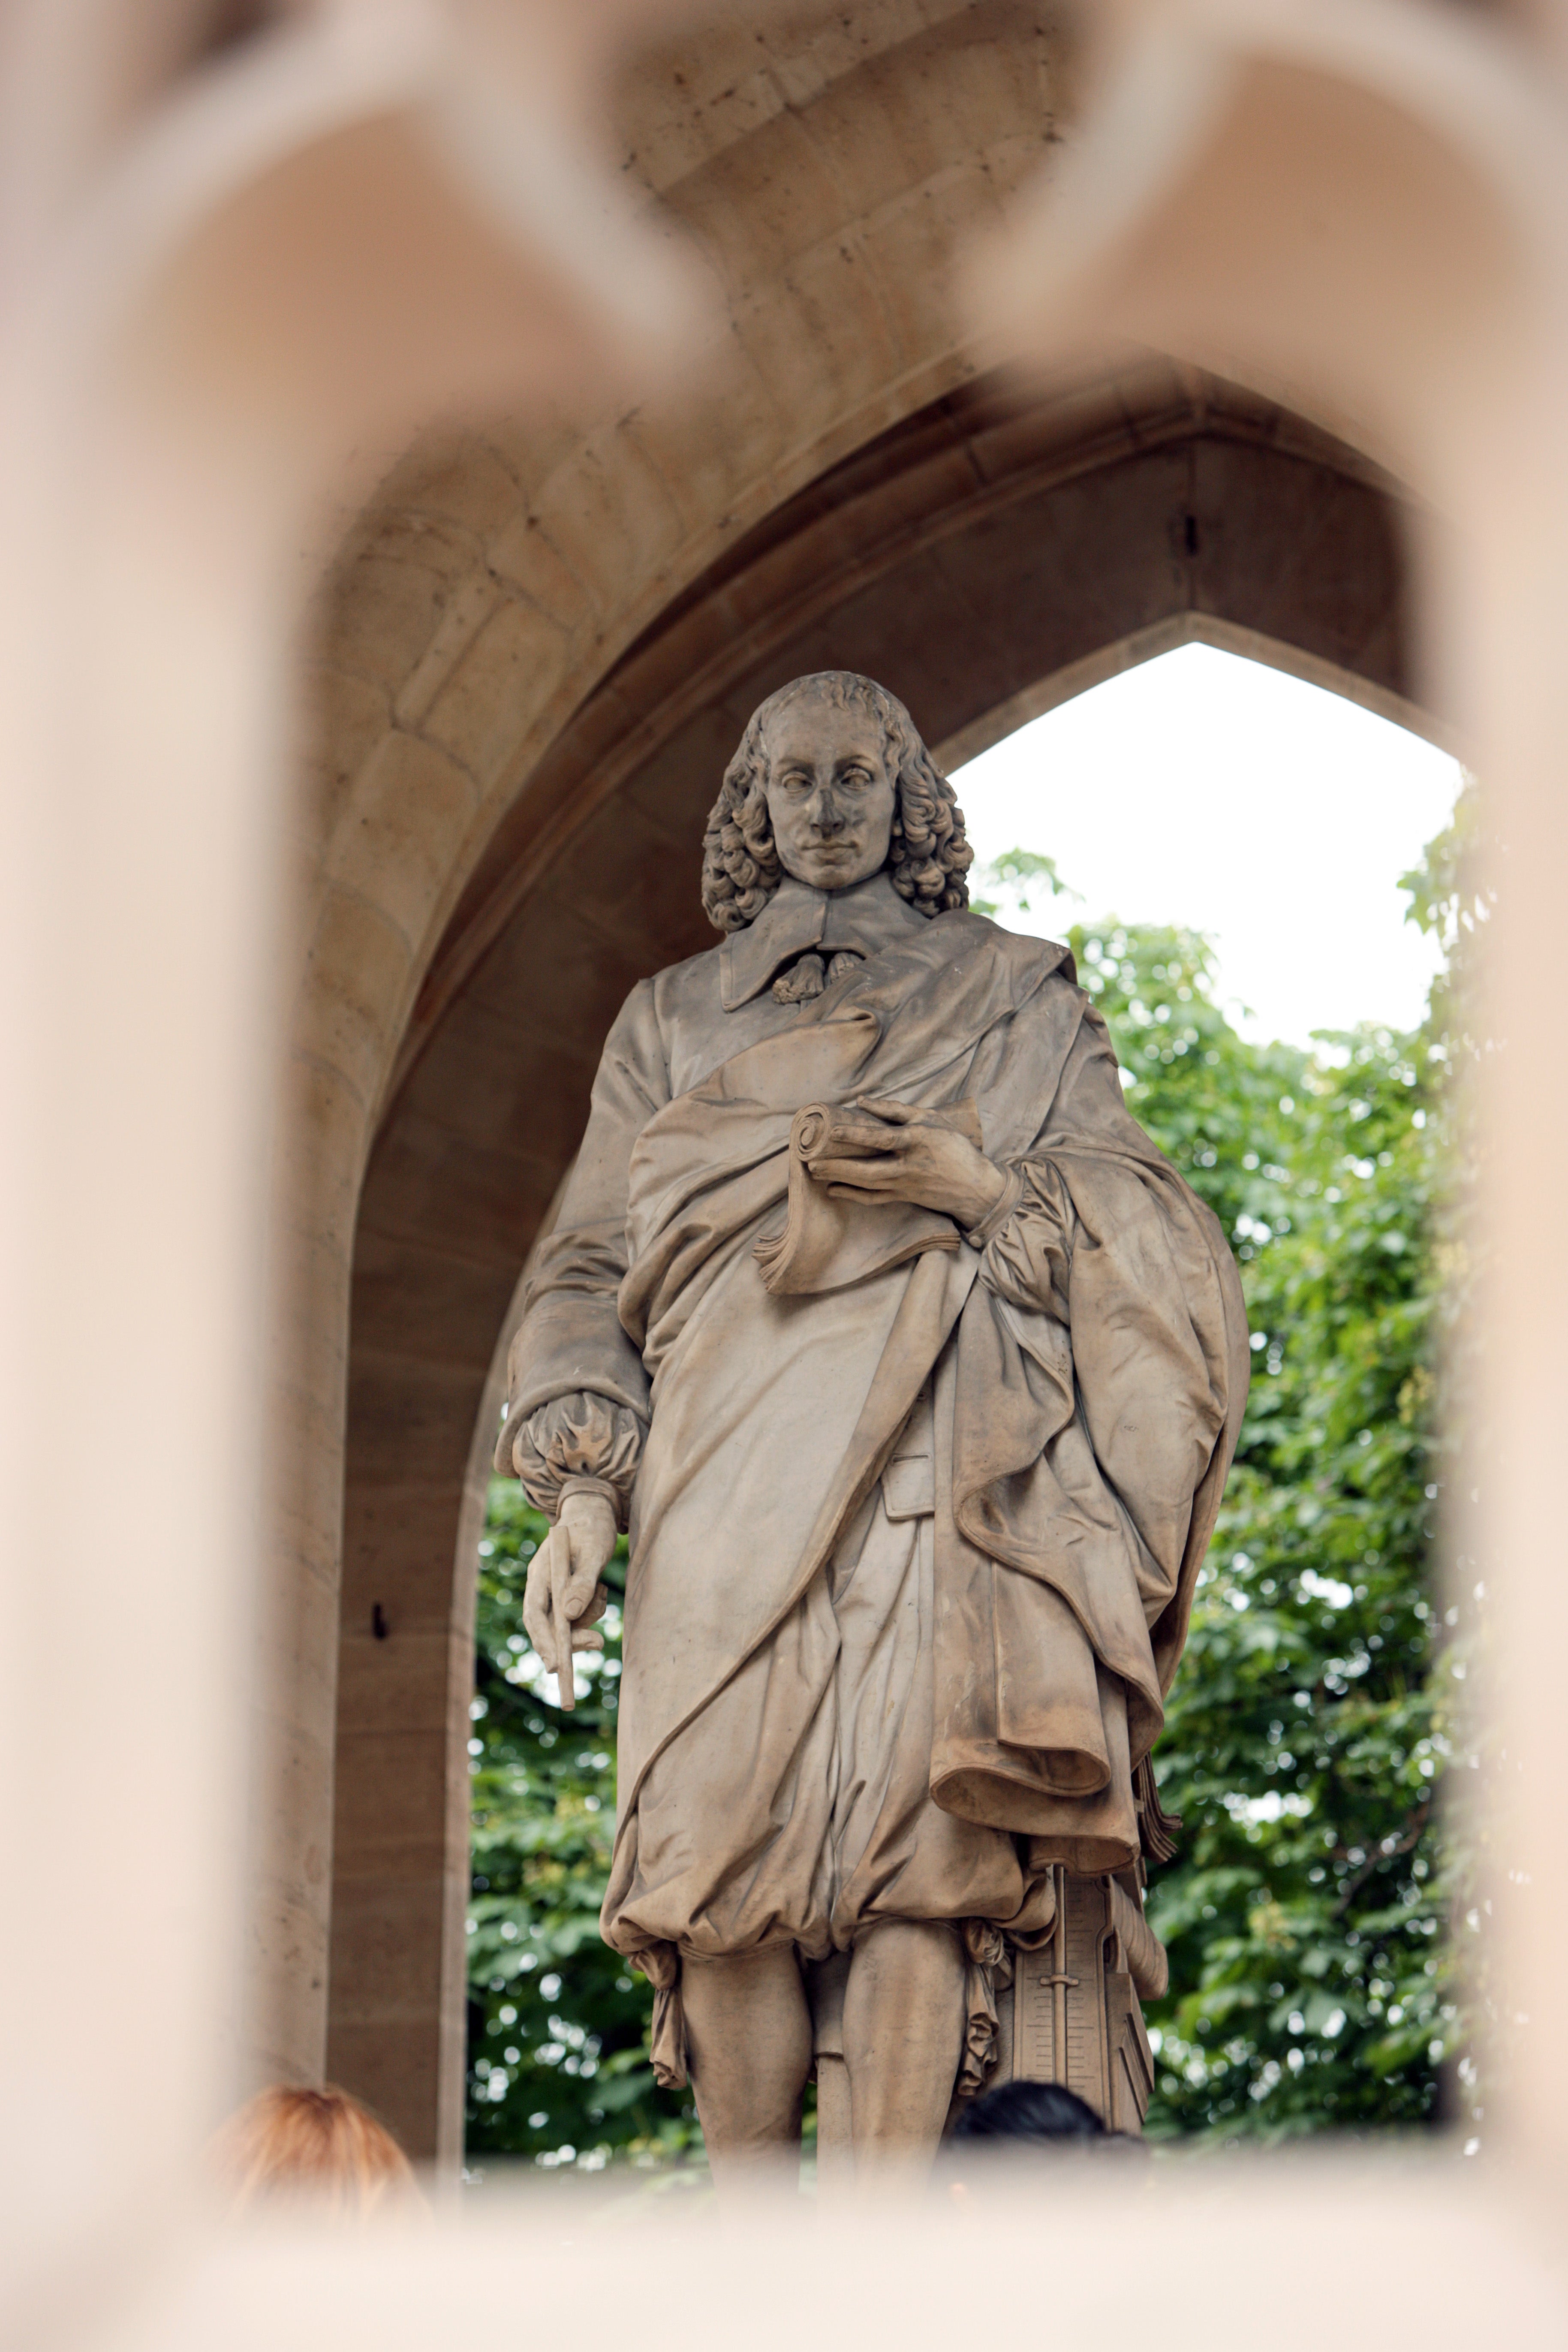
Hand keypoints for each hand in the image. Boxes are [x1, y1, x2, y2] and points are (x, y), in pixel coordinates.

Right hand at [522, 1489, 615, 1710]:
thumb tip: (571, 1617)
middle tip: (598, 1643)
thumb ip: (583, 1583)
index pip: (534, 1614)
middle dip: (569, 1640)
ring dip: (587, 1619)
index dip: (542, 1641)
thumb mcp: (593, 1551)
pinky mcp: (568, 1593)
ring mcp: (554, 1591)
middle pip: (548, 1625)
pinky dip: (592, 1609)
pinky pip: (579, 1614)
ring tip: (601, 1591)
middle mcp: (543, 1585)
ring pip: (567, 1622)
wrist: (597, 1511)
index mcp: (540, 1573)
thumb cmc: (593, 1527)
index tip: (556, 1664)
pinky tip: (600, 1589)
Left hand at [806, 1097, 1007, 1229]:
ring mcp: (906, 1185)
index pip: (882, 1137)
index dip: (856, 1134)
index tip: (833, 1131)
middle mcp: (910, 1165)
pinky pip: (874, 1198)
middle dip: (838, 1167)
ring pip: (867, 1185)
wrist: (976, 1186)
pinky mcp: (905, 1198)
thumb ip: (897, 1109)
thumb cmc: (954, 1146)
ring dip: (840, 1180)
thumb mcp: (931, 1119)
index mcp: (917, 1140)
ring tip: (816, 1173)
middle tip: (812, 1162)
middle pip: (868, 1169)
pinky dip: (853, 1195)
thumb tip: (862, 1100)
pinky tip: (834, 1190)